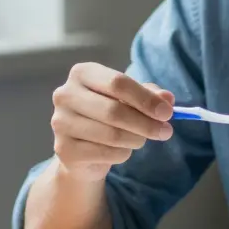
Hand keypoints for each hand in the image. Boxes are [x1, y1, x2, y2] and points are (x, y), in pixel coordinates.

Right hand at [51, 63, 174, 181]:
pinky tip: (121, 150)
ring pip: (111, 135)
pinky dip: (122, 154)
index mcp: (82, 73)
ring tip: (141, 139)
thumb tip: (167, 99)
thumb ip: (150, 95)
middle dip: (146, 123)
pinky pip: (104, 154)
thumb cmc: (108, 115)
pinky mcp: (63, 149)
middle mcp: (65, 95)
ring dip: (136, 140)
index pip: (118, 83)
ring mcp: (61, 122)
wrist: (81, 149)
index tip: (167, 113)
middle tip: (166, 132)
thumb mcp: (131, 99)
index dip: (146, 99)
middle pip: (114, 110)